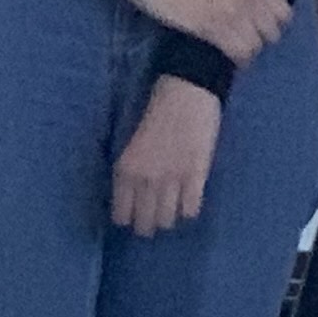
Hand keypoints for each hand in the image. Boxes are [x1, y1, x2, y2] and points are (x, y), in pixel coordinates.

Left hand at [111, 76, 222, 236]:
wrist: (187, 91)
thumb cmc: (157, 112)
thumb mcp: (132, 145)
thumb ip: (132, 172)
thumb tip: (134, 196)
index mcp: (125, 171)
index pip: (121, 215)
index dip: (129, 219)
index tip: (135, 217)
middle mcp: (145, 180)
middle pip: (145, 223)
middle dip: (149, 225)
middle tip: (155, 220)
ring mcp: (171, 179)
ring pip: (167, 219)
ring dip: (169, 218)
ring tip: (173, 211)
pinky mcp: (196, 174)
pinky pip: (191, 208)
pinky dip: (190, 210)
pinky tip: (190, 202)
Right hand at [135, 0, 292, 67]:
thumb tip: (260, 16)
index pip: (284, 12)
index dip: (273, 26)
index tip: (259, 33)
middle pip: (273, 32)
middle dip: (260, 42)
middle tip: (244, 45)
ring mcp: (234, 9)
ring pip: (257, 46)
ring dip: (247, 54)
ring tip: (234, 54)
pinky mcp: (215, 25)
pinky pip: (240, 52)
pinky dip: (236, 60)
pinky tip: (227, 59)